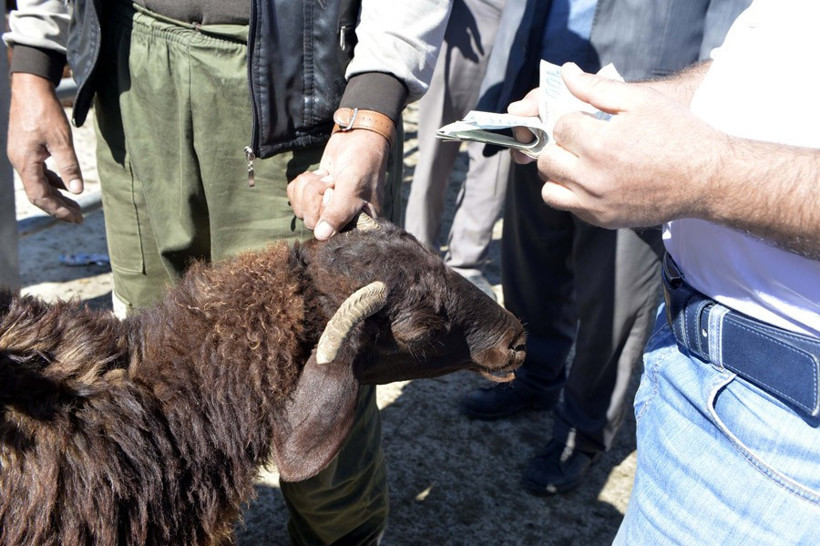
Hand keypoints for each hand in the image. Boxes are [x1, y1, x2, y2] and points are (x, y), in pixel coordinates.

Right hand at [8, 73, 84, 223]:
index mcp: (26, 163)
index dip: (58, 210)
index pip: (40, 197)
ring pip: (39, 183)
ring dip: (57, 195)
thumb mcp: (61, 141)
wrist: (30, 88)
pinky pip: (39, 172)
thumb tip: (77, 191)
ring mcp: (22, 155)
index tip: (76, 218)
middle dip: (59, 207)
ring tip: (76, 205)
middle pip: (39, 194)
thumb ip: (69, 167)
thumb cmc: (45, 112)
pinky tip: (66, 185)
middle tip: (78, 218)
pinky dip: (53, 181)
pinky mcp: (26, 149)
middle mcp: (20, 162)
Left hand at [288, 129, 388, 238]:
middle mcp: (341, 219)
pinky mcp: (313, 194)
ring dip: (309, 186)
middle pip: (311, 221)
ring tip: (328, 176)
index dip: (325, 213)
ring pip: (300, 208)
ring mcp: (325, 207)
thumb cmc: (363, 162)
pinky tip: (320, 175)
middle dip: (315, 196)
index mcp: (357, 223)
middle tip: (332, 181)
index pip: (331, 234)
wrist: (359, 137)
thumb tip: (321, 236)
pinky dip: (303, 181)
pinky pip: (294, 196)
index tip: (334, 193)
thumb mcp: (352, 188)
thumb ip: (337, 213)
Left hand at [508, 63, 723, 227]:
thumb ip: (598, 87)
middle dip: (560, 145)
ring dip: (558, 172)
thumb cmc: (678, 133)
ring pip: (549, 187)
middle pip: (548, 158)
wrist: (707, 178)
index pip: (559, 127)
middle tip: (580, 140)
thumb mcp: (642, 100)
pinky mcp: (602, 219)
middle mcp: (592, 177)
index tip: (586, 120)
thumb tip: (567, 73)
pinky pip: (567, 206)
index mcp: (600, 144)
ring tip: (580, 161)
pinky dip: (571, 193)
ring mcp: (595, 202)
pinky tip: (590, 179)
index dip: (571, 119)